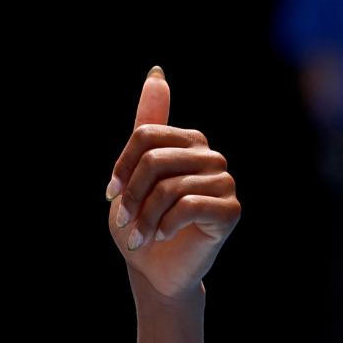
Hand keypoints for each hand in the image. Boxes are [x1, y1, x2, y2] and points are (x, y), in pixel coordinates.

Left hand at [105, 68, 240, 301]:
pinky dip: (164, 225)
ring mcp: (224, 182)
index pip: (145, 135)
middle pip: (155, 160)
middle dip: (131, 195)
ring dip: (143, 217)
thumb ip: (147, 126)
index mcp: (187, 141)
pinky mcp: (230, 210)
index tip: (112, 194)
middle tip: (124, 220)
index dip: (122, 167)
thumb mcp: (134, 173)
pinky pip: (188, 206)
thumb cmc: (142, 222)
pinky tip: (162, 236)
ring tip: (139, 235)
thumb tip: (157, 72)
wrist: (155, 269)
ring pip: (169, 187)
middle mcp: (210, 156)